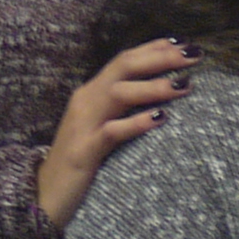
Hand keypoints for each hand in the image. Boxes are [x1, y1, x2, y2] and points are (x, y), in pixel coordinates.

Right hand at [37, 39, 196, 234]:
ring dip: (153, 86)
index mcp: (91, 93)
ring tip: (184, 85)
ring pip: (118, 93)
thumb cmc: (81, 161)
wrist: (45, 196)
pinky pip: (112, 131)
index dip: (154, 48)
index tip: (184, 43)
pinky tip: (160, 118)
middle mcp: (86, 101)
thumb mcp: (101, 127)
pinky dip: (136, 122)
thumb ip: (123, 108)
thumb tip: (160, 96)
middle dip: (160, 58)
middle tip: (193, 55)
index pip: (124, 60)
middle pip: (123, 66)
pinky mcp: (84, 151)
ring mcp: (83, 125)